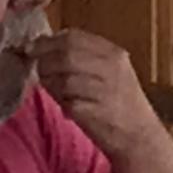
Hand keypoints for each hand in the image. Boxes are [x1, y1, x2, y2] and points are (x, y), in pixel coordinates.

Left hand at [28, 29, 163, 160]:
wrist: (139, 135)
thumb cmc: (121, 103)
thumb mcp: (111, 72)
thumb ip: (84, 58)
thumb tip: (44, 48)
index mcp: (115, 54)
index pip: (74, 37)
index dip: (48, 41)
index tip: (33, 48)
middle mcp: (112, 67)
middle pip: (66, 53)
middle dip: (45, 61)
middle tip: (40, 71)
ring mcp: (105, 89)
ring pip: (63, 77)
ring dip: (51, 84)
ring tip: (56, 92)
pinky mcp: (95, 110)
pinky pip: (66, 101)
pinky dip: (61, 102)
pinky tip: (67, 107)